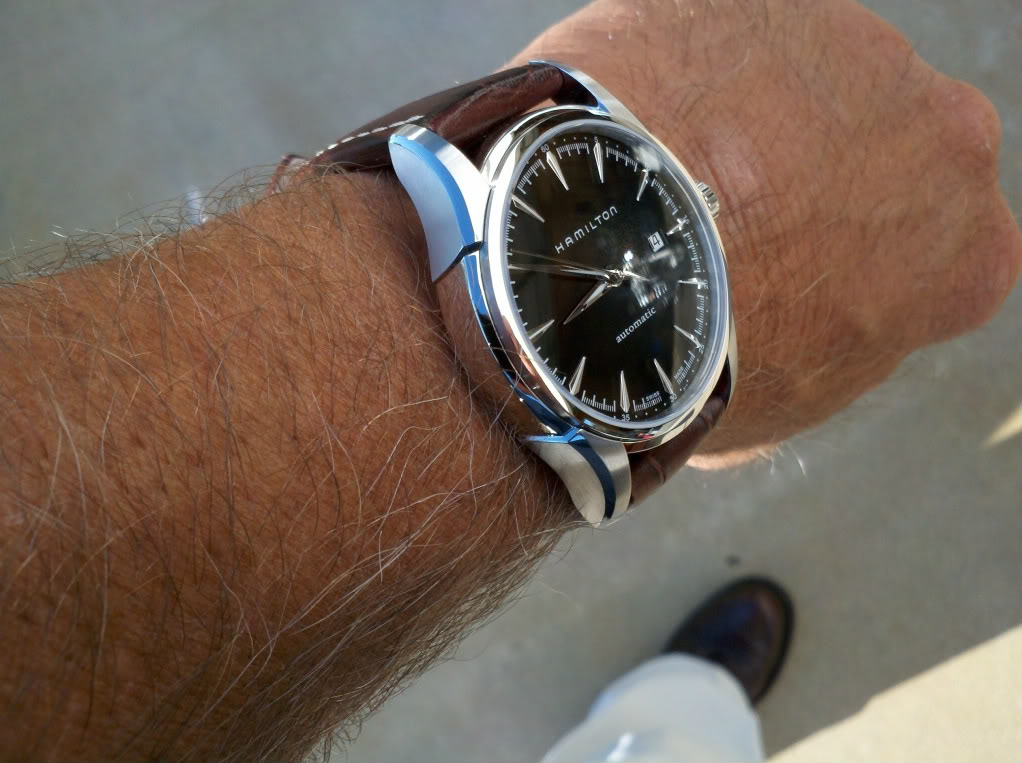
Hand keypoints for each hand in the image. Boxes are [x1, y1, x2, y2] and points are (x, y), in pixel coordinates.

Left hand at [512, 0, 1019, 459]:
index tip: (794, 270)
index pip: (933, 250)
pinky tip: (642, 125)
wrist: (618, 261)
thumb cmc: (702, 355)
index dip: (855, 262)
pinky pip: (736, 42)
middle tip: (729, 216)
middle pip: (883, 153)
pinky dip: (696, 76)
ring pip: (813, 87)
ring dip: (755, 120)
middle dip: (818, 179)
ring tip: (671, 173)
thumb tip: (805, 325)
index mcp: (969, 250)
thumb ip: (838, 339)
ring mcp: (862, 52)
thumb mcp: (796, 397)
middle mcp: (943, 136)